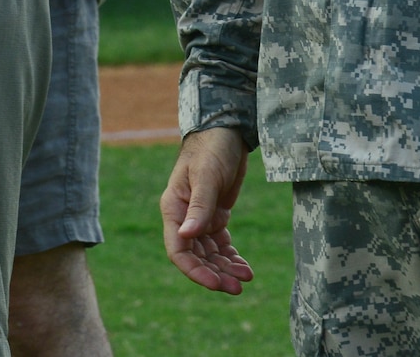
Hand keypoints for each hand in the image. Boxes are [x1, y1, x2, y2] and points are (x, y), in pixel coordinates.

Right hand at [160, 128, 255, 293]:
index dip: (195, 271)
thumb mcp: (206, 177)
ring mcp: (200, 217)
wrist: (227, 131)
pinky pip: (221, 244)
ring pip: (209, 253)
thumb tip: (187, 236)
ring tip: (246, 279)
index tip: (216, 283)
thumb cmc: (211, 149)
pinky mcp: (215, 215)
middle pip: (195, 256)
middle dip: (214, 274)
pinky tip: (245, 267)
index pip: (178, 250)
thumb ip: (198, 207)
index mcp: (174, 209)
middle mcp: (184, 217)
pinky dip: (231, 257)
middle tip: (238, 288)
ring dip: (225, 269)